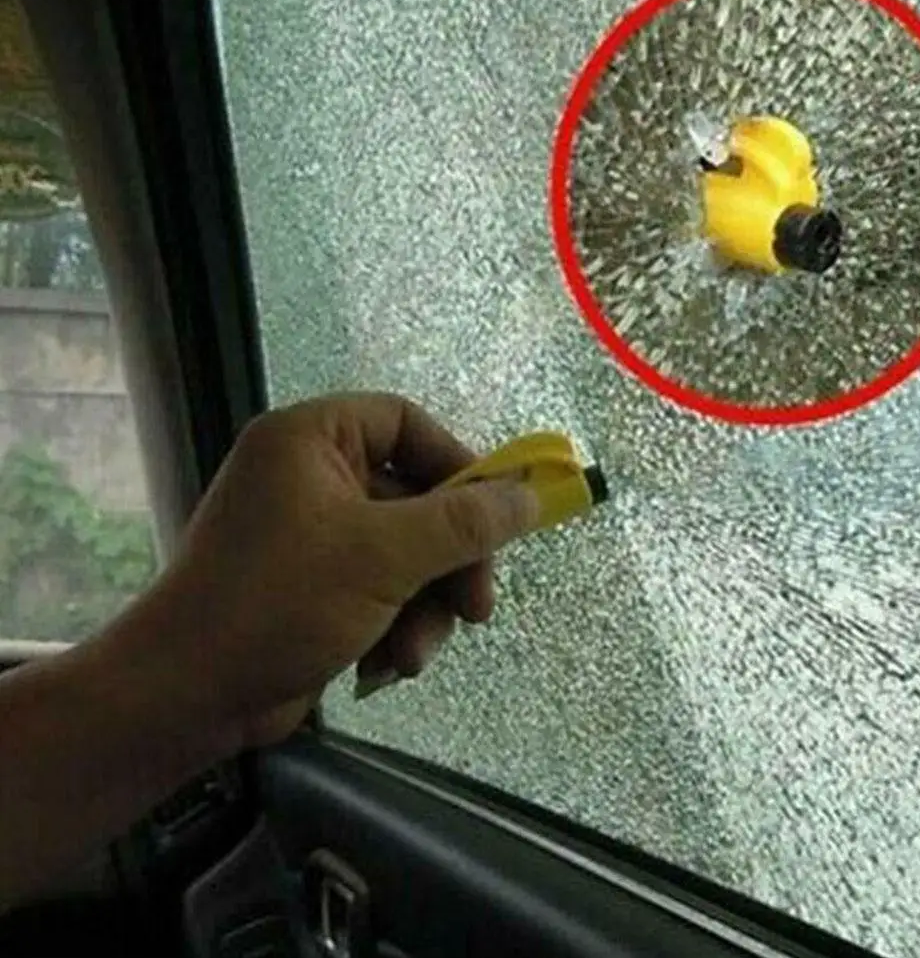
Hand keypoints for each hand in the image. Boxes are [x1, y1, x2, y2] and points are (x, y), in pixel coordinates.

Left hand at [143, 393, 538, 749]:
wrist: (188, 697)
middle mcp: (310, 478)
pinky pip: (382, 590)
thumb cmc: (280, 603)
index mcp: (311, 440)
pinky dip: (395, 627)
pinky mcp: (314, 588)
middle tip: (477, 606)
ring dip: (424, 607)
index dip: (458, 463)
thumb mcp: (384, 556)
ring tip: (413, 654)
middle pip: (416, 498)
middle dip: (448, 561)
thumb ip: (464, 523)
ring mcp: (311, 535)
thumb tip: (530, 496)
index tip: (497, 511)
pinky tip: (385, 666)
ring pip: (406, 555)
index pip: (405, 423)